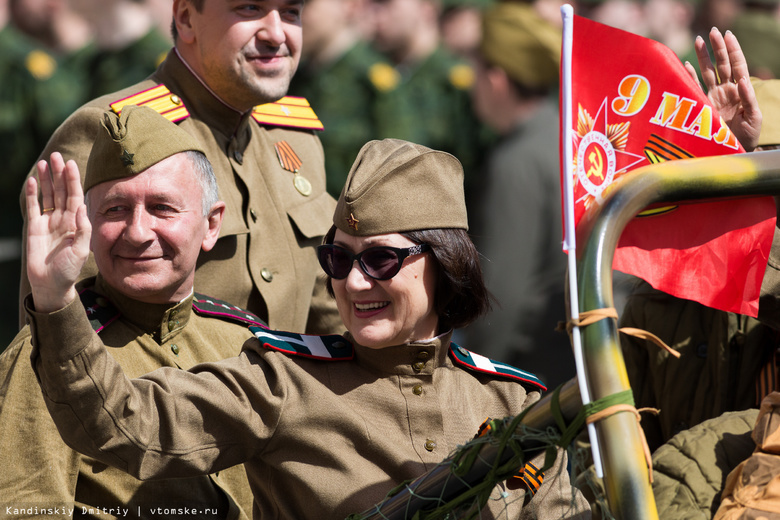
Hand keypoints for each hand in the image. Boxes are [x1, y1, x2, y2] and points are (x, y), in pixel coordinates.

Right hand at [26, 152, 91, 312]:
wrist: (51, 284)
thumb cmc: (69, 269)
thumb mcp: (81, 251)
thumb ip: (83, 229)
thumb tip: (81, 207)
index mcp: (77, 223)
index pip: (75, 196)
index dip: (73, 180)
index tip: (72, 164)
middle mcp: (64, 219)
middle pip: (62, 191)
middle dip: (60, 174)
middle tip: (57, 156)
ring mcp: (49, 222)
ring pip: (48, 195)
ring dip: (47, 179)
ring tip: (45, 162)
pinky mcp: (35, 227)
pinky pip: (33, 206)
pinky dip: (32, 193)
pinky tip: (31, 180)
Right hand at [686, 28, 760, 150]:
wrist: (734, 151)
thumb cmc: (747, 135)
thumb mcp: (754, 117)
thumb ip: (748, 98)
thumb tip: (740, 79)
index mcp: (741, 90)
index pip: (737, 65)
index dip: (733, 50)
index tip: (728, 35)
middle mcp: (726, 91)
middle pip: (722, 64)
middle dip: (717, 47)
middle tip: (712, 32)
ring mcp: (714, 97)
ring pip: (708, 72)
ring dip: (704, 57)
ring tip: (699, 40)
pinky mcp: (703, 106)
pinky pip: (695, 88)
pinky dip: (691, 76)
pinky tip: (687, 64)